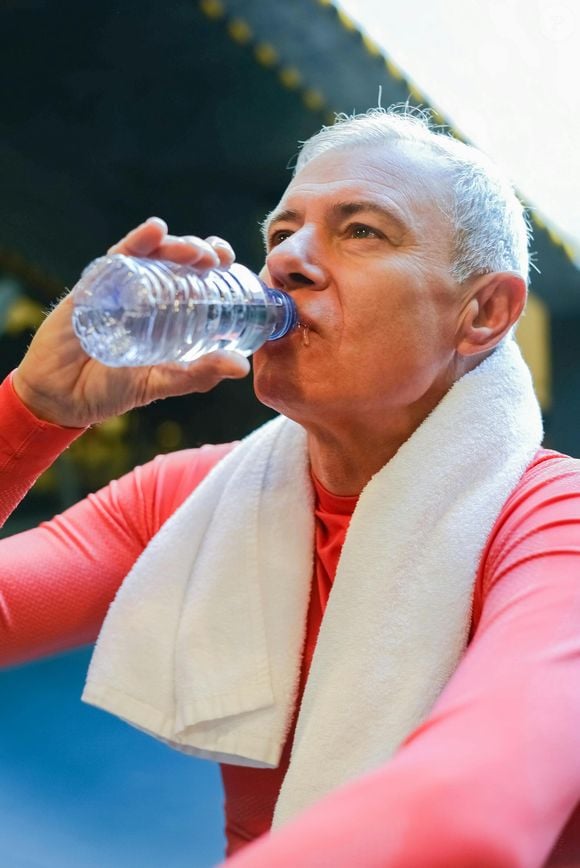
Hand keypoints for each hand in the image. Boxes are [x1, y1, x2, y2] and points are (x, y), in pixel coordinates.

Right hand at [12, 218, 249, 427]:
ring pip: (152, 254)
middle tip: (217, 257)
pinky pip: (117, 257)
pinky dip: (138, 241)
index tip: (233, 263)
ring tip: (194, 250)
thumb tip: (241, 367)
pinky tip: (154, 231)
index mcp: (168, 312)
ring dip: (176, 245)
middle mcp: (147, 293)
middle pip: (178, 261)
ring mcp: (120, 286)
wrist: (62, 396)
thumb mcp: (162, 382)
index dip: (217, 267)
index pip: (197, 280)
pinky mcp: (94, 285)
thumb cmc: (113, 387)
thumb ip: (199, 375)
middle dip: (201, 251)